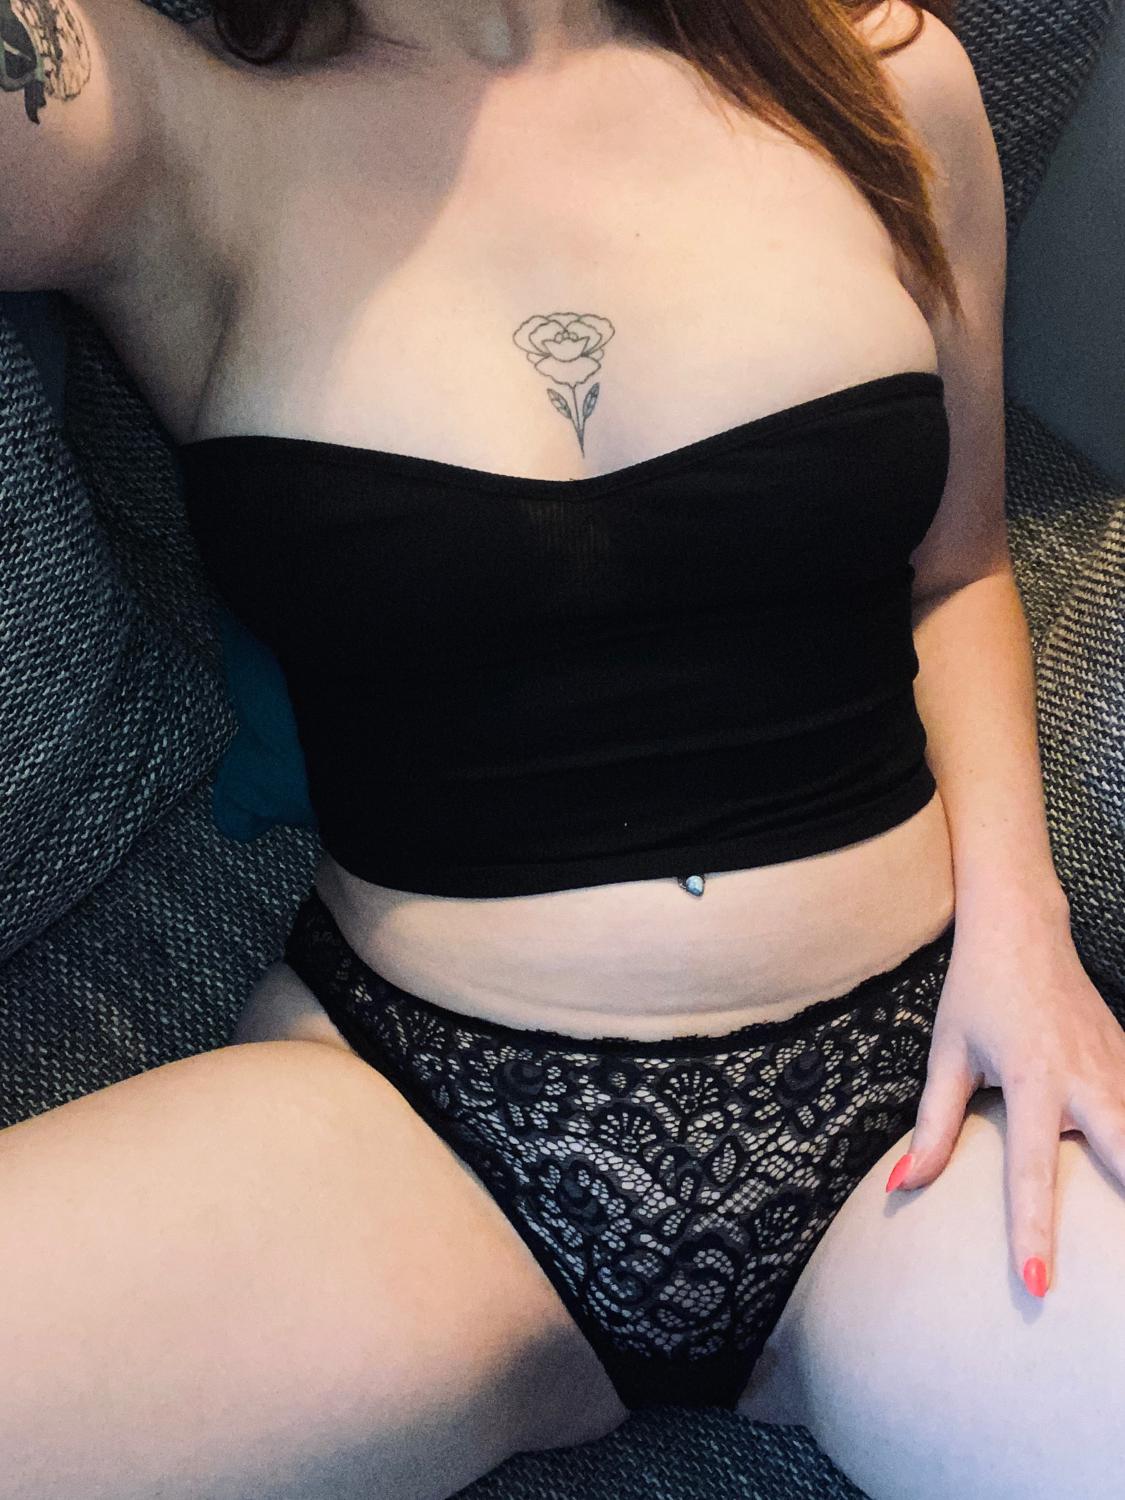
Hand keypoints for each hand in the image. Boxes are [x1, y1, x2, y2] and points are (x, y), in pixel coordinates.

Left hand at [885, 909, 1124, 1296]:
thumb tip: (902, 1187)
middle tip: (1121, 1289)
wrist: (1024, 930)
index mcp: (1032, 1080)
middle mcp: (1085, 1079)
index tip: (1037, 1284)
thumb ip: (932, 1127)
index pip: (1030, 1170)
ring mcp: (1119, 1070)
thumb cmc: (977, 993)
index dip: (1032, 1230)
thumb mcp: (947, 1055)